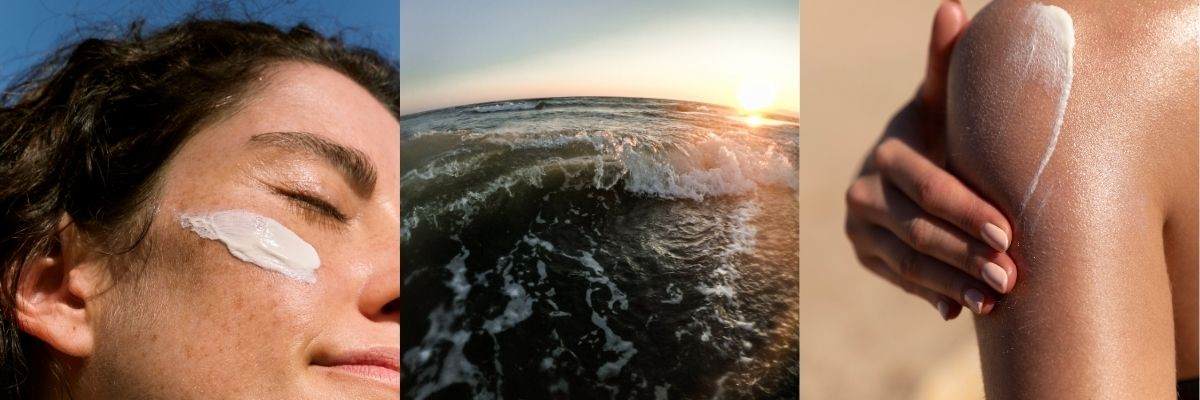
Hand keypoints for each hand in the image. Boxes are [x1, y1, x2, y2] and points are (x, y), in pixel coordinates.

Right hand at [843, 0, 1016, 319]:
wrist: (916, 162)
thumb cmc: (947, 128)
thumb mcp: (945, 101)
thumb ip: (945, 62)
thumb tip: (951, 6)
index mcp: (885, 153)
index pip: (926, 188)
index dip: (967, 211)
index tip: (1009, 233)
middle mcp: (862, 192)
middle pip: (919, 231)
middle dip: (967, 255)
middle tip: (1012, 277)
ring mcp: (859, 228)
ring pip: (909, 261)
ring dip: (954, 282)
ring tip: (998, 299)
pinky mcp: (865, 255)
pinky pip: (901, 281)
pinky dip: (934, 295)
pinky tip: (966, 310)